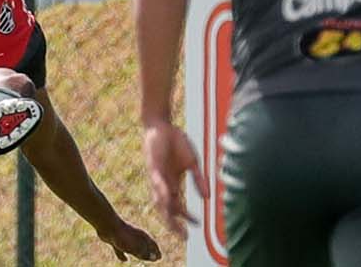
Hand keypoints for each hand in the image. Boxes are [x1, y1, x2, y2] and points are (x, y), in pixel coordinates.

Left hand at [98, 221, 163, 261]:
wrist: (107, 225)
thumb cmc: (123, 236)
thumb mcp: (135, 247)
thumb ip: (144, 253)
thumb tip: (154, 258)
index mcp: (142, 236)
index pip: (153, 245)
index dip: (157, 252)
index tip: (159, 258)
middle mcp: (135, 236)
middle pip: (145, 246)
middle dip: (149, 252)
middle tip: (154, 258)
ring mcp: (126, 237)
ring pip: (134, 248)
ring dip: (138, 253)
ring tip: (141, 258)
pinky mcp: (116, 240)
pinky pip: (122, 249)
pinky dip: (124, 255)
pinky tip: (125, 260)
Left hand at [143, 119, 204, 235]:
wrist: (162, 125)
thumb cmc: (176, 143)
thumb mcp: (193, 163)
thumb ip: (199, 180)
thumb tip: (207, 197)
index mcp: (173, 184)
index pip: (178, 207)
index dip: (187, 218)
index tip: (197, 226)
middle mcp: (164, 184)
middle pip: (166, 210)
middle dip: (174, 224)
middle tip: (183, 236)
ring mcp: (158, 177)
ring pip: (160, 200)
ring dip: (167, 212)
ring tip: (174, 223)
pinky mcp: (154, 167)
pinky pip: (157, 182)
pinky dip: (162, 191)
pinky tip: (169, 198)